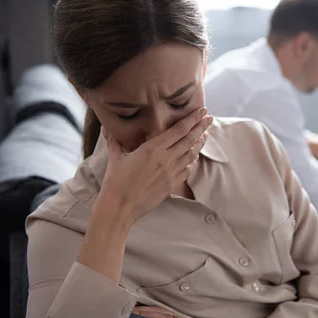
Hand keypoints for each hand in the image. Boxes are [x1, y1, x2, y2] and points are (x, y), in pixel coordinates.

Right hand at [99, 108, 212, 223]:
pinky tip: (193, 158)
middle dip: (201, 127)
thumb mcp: (116, 157)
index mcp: (153, 148)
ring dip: (199, 143)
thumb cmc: (115, 182)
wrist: (121, 207)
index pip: (179, 130)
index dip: (192, 119)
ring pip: (191, 155)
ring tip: (205, 135)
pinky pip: (187, 170)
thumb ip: (115, 141)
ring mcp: (171, 173)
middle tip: (209, 118)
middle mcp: (166, 159)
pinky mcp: (172, 185)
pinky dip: (192, 162)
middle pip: (190, 140)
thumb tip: (107, 129)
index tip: (202, 111)